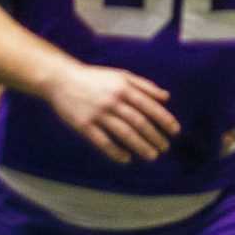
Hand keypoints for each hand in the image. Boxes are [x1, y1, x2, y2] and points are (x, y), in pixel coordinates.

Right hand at [40, 63, 177, 163]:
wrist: (60, 80)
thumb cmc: (94, 78)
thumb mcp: (121, 75)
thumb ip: (144, 85)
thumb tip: (166, 98)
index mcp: (123, 88)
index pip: (150, 106)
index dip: (164, 120)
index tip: (175, 131)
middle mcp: (112, 101)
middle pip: (139, 122)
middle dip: (155, 137)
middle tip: (165, 147)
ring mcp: (97, 114)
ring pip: (124, 134)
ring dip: (140, 146)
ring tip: (152, 156)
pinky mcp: (83, 125)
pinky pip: (102, 142)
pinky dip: (115, 152)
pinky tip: (126, 159)